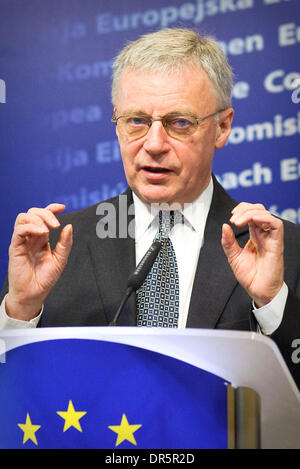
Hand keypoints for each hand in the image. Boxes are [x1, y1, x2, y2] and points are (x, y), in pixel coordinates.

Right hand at [5, 203, 72, 320]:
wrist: (34, 294)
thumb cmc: (45, 279)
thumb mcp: (60, 259)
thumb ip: (65, 243)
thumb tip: (69, 226)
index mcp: (41, 239)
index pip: (43, 217)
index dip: (52, 208)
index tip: (63, 208)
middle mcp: (31, 237)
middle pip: (33, 213)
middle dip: (46, 213)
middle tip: (56, 225)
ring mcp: (22, 241)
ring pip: (24, 217)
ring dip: (37, 218)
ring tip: (48, 229)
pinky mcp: (15, 247)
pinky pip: (19, 230)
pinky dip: (31, 227)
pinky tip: (42, 232)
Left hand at [221, 203, 283, 306]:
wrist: (259, 291)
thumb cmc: (250, 276)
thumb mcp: (233, 256)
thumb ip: (228, 241)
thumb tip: (225, 226)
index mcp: (254, 235)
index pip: (251, 213)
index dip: (242, 209)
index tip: (231, 217)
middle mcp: (263, 234)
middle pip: (258, 210)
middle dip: (244, 209)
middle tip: (233, 219)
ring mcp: (270, 238)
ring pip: (265, 214)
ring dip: (250, 213)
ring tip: (238, 221)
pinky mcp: (276, 243)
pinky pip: (276, 225)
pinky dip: (264, 218)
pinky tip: (252, 221)